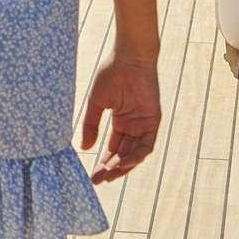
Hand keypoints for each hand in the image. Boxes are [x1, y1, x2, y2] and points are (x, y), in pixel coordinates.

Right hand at [80, 55, 159, 183]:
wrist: (128, 59)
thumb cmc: (111, 74)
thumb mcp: (97, 103)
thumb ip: (91, 125)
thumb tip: (85, 148)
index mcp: (121, 121)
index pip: (113, 148)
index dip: (104, 162)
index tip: (93, 175)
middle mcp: (133, 126)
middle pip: (123, 154)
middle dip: (111, 169)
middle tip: (98, 180)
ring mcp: (144, 125)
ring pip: (134, 154)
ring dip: (122, 166)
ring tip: (108, 174)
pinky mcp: (153, 121)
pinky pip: (146, 145)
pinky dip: (135, 156)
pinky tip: (122, 163)